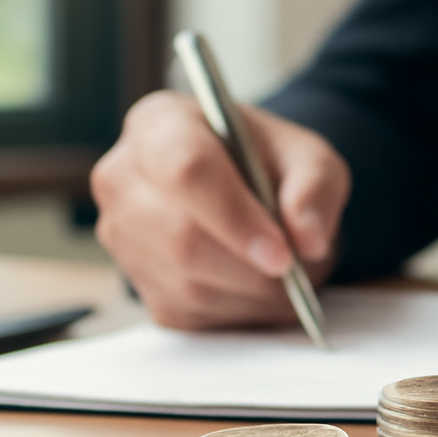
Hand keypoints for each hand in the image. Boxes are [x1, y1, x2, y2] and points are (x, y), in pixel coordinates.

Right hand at [91, 90, 350, 328]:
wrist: (248, 192)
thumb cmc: (270, 164)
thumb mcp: (310, 157)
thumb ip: (316, 187)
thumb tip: (309, 239)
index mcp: (160, 124)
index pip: (187, 170)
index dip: (235, 217)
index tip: (281, 254)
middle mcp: (124, 177)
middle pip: (182, 237)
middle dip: (250, 265)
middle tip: (294, 270)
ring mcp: (121, 234)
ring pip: (187, 283)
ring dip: (249, 292)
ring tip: (282, 273)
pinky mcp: (136, 283)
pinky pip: (190, 312)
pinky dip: (237, 310)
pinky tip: (255, 286)